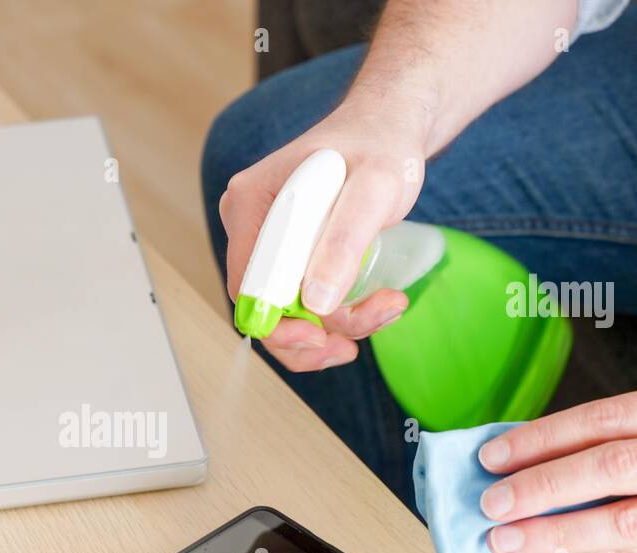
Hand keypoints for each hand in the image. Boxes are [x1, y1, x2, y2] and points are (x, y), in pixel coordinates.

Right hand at [218, 100, 424, 371]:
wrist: (390, 128)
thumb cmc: (380, 145)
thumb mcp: (374, 186)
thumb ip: (344, 240)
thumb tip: (316, 302)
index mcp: (250, 205)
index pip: (246, 286)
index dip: (277, 324)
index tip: (322, 337)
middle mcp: (252, 229)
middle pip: (266, 308)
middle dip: (314, 334)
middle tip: (358, 341)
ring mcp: (271, 245)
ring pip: (290, 313)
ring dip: (338, 326)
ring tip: (387, 308)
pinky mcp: (294, 257)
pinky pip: (305, 303)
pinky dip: (339, 316)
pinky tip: (375, 305)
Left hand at [477, 381, 636, 552]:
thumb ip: (628, 442)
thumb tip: (530, 459)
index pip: (608, 417)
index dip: (544, 437)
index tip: (493, 455)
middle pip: (613, 464)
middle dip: (542, 483)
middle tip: (490, 500)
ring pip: (624, 519)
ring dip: (554, 530)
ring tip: (503, 538)